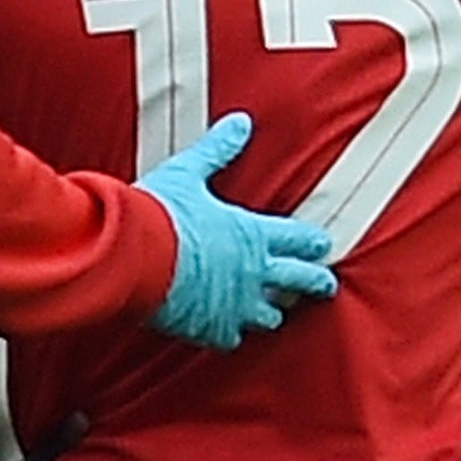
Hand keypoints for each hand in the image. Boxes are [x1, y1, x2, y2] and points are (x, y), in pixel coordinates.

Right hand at [136, 112, 335, 349]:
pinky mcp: (210, 327)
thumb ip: (216, 150)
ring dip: (272, 311)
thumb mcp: (188, 173)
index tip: (324, 245)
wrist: (134, 256)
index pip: (298, 239)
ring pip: (269, 316)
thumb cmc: (160, 213)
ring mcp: (235, 305)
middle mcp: (253, 273)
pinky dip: (231, 333)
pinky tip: (227, 332)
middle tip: (326, 285)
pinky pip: (231, 337)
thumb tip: (240, 122)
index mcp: (253, 234)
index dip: (313, 242)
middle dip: (315, 282)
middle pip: (298, 281)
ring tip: (275, 311)